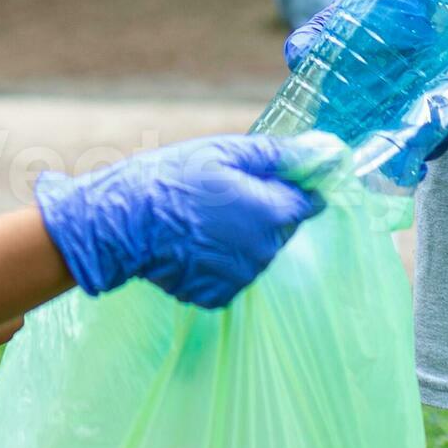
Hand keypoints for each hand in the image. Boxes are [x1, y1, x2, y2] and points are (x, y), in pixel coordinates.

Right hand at [33, 131, 336, 308]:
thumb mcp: (225, 152)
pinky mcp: (217, 296)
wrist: (123, 223)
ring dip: (239, 238)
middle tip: (221, 196)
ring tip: (201, 220)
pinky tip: (192, 243)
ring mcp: (241, 278)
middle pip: (280, 229)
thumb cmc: (173, 179)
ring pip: (255, 253)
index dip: (290, 189)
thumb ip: (279, 155)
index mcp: (272, 212)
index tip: (268, 180)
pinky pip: (231, 275)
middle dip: (261, 212)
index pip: (308, 203)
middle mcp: (264, 251)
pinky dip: (217, 261)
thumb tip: (325, 151)